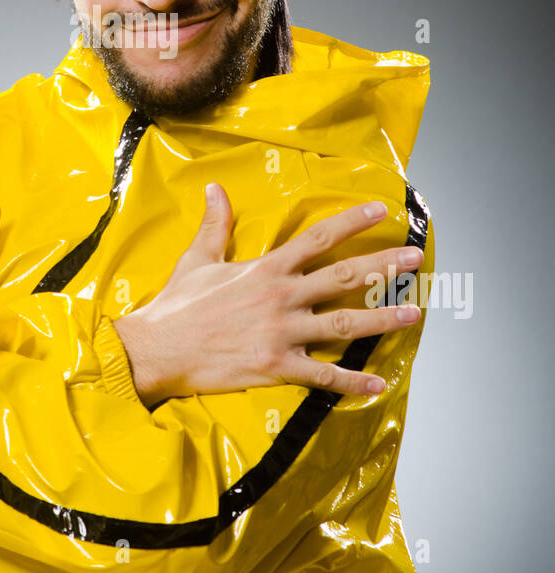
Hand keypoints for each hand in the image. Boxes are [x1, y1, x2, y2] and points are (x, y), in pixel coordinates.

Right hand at [114, 187, 422, 406]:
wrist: (156, 349)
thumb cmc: (176, 305)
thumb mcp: (196, 258)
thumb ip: (215, 224)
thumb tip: (214, 188)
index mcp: (266, 268)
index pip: (318, 238)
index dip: (351, 222)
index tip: (379, 210)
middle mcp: (281, 296)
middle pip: (344, 276)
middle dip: (384, 265)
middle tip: (416, 258)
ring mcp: (282, 332)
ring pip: (344, 324)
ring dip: (382, 319)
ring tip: (414, 313)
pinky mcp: (277, 365)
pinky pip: (323, 375)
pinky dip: (353, 382)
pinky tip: (378, 383)